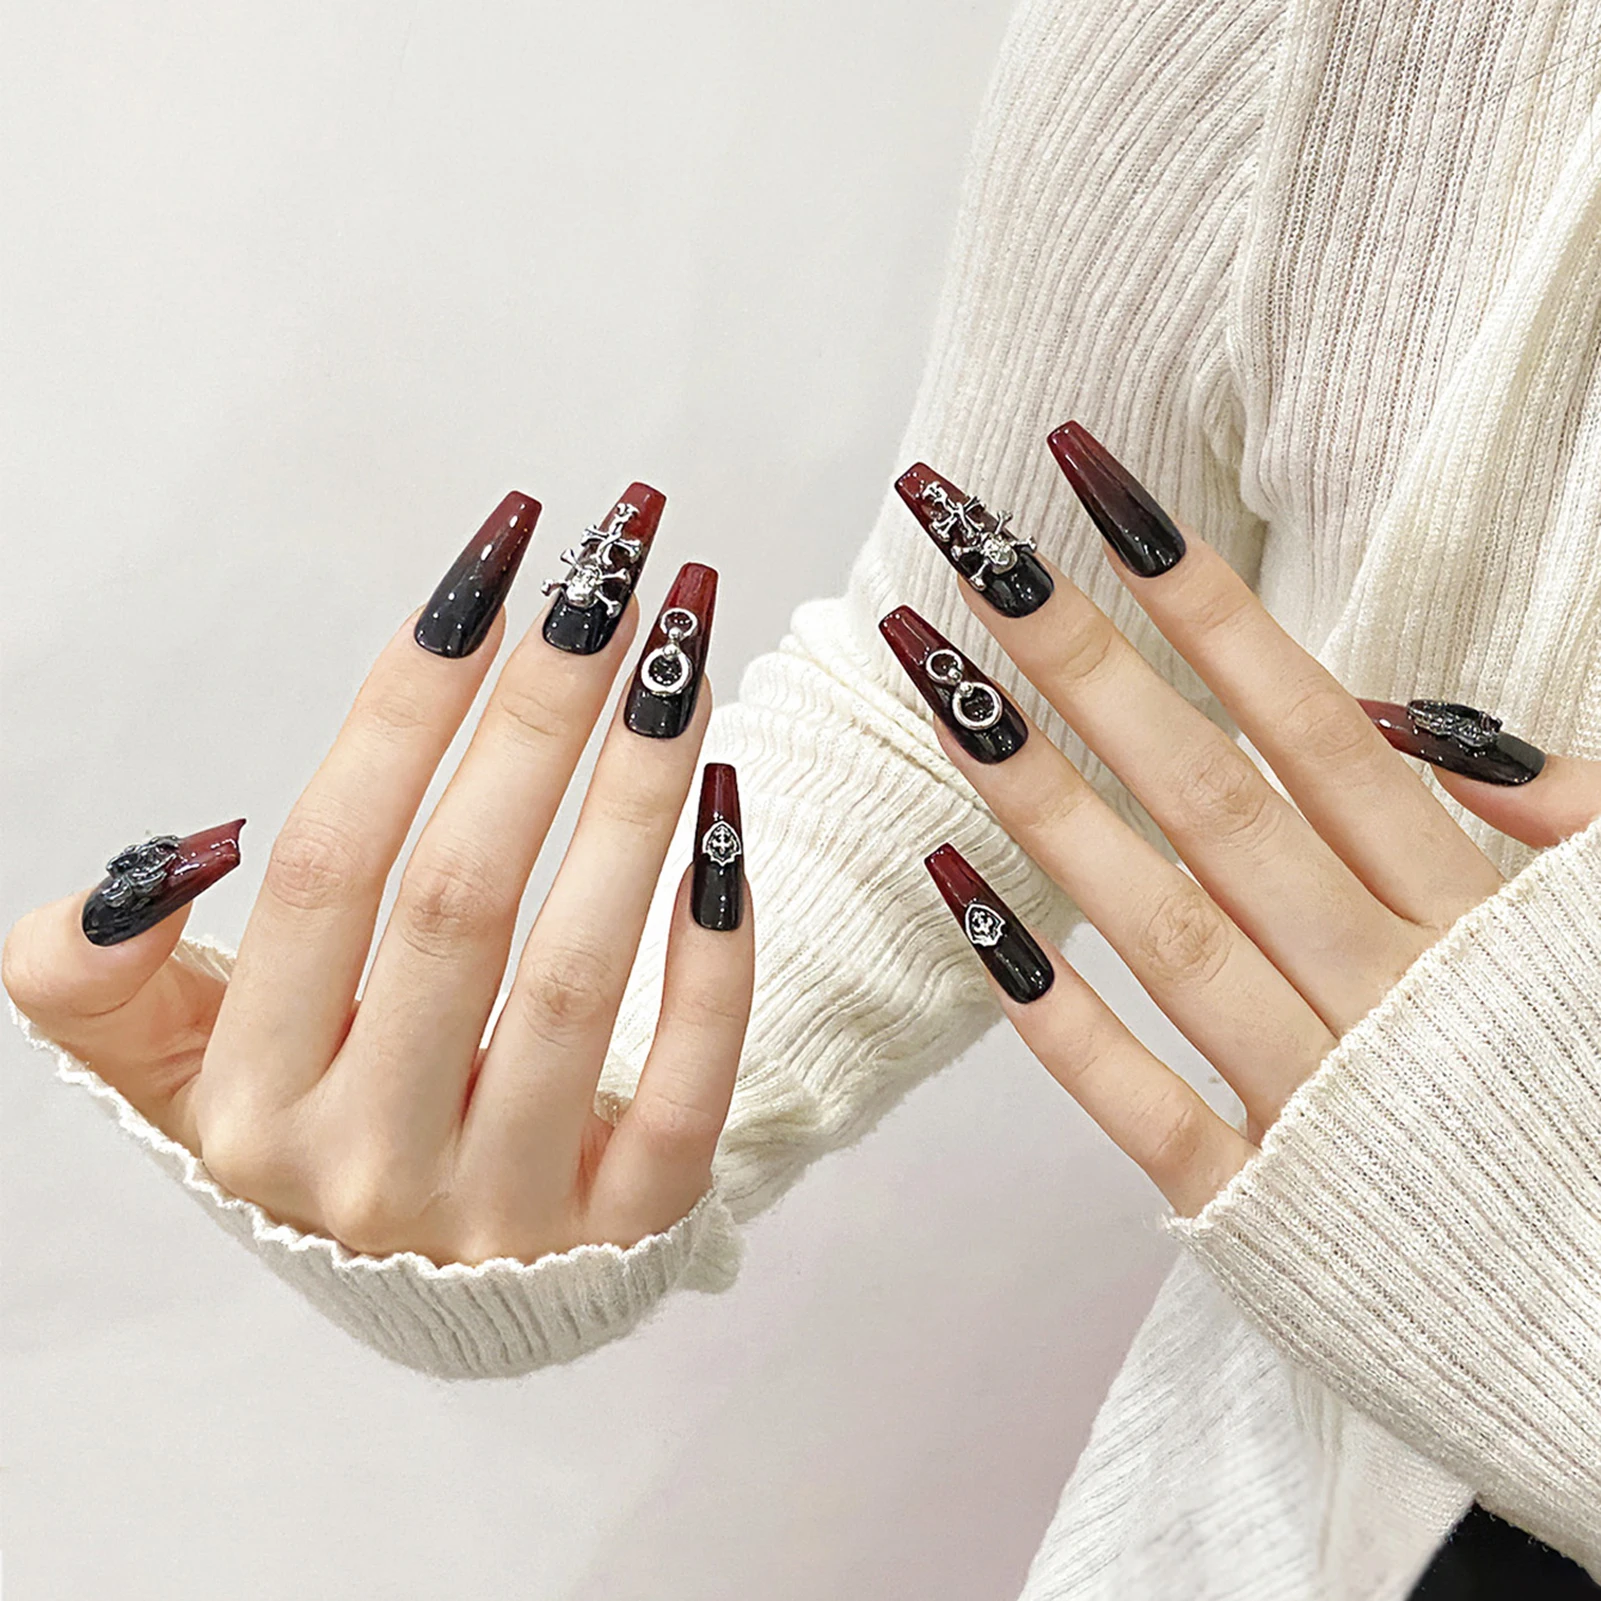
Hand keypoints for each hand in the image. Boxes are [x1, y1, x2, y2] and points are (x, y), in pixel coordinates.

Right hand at [3, 486, 752, 1263]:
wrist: (441, 1292)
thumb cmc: (321, 1125)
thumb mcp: (176, 1070)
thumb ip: (101, 984)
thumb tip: (154, 867)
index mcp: (246, 1101)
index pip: (324, 865)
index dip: (404, 705)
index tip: (490, 571)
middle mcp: (367, 1162)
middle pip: (459, 897)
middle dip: (541, 714)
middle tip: (612, 574)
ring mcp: (505, 1209)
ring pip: (578, 977)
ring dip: (638, 797)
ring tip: (686, 659)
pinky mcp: (625, 1232)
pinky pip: (686, 1089)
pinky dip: (715, 958)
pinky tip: (728, 822)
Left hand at [887, 428, 1600, 1215]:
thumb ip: (1562, 816)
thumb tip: (1415, 717)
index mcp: (1473, 913)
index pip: (1309, 720)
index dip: (1199, 597)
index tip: (1094, 489)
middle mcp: (1385, 984)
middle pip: (1209, 789)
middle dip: (1081, 654)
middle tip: (965, 539)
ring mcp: (1317, 1095)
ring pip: (1160, 916)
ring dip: (1037, 792)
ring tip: (933, 680)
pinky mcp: (1261, 1204)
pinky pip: (1138, 1095)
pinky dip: (1046, 1003)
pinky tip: (954, 894)